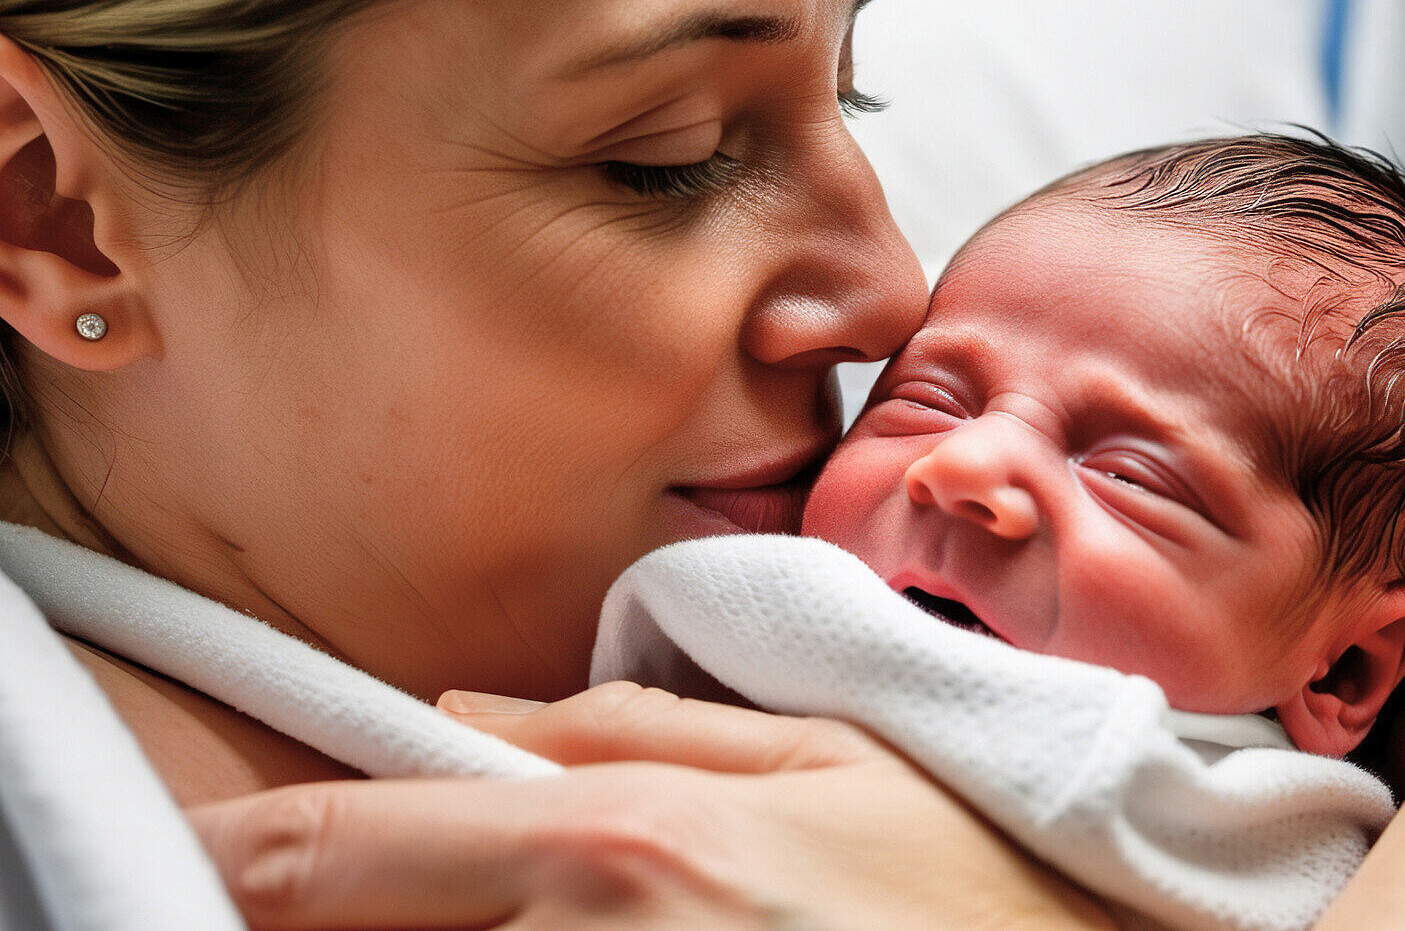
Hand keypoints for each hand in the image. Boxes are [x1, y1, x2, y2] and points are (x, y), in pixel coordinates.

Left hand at [191, 682, 1113, 929]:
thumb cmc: (976, 885)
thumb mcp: (825, 756)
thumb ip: (631, 730)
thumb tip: (466, 714)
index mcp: (623, 846)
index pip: (346, 851)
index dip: (247, 856)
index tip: (207, 861)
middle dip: (347, 916)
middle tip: (392, 891)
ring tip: (588, 910)